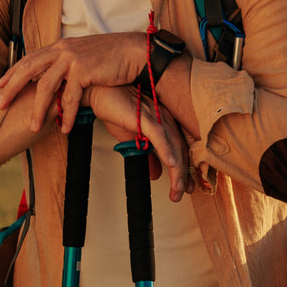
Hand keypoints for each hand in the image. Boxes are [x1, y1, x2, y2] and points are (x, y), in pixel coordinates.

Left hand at [0, 33, 144, 132]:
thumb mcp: (83, 56)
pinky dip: (66, 115)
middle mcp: (62, 50)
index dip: (13, 72)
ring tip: (33, 128)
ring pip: (46, 87)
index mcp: (60, 46)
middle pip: (28, 70)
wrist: (134, 52)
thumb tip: (54, 78)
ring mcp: (72, 59)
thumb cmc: (111, 57)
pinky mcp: (84, 70)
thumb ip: (67, 64)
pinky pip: (70, 97)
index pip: (29, 59)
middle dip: (11, 88)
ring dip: (38, 110)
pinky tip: (64, 129)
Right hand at [89, 85, 193, 202]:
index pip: (180, 150)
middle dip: (183, 175)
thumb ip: (146, 157)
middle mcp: (165, 120)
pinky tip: (170, 165)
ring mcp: (157, 118)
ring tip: (177, 189)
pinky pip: (159, 136)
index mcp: (164, 124)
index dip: (185, 170)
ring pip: (173, 147)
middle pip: (180, 151)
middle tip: (181, 193)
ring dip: (177, 171)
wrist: (100, 92)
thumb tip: (155, 175)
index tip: (186, 187)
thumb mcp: (133, 140)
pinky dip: (166, 151)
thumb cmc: (116, 110)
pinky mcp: (145, 117)